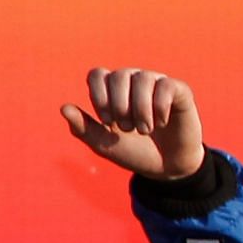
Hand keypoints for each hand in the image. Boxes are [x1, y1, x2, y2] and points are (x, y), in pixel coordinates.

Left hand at [60, 66, 204, 179]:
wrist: (166, 168)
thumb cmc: (132, 151)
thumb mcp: (104, 144)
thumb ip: (83, 128)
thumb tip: (64, 108)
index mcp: (111, 89)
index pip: (97, 75)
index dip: (99, 96)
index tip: (106, 121)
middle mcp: (132, 80)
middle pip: (118, 75)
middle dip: (120, 106)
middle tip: (126, 129)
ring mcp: (155, 83)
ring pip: (142, 79)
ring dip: (140, 109)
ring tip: (143, 129)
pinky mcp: (178, 90)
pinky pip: (166, 86)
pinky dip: (160, 107)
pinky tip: (160, 122)